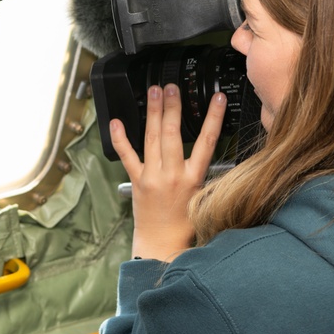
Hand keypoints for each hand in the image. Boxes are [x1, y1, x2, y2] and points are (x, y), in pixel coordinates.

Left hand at [110, 83, 226, 261]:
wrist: (162, 245)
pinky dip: (120, 138)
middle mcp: (172, 175)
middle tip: (171, 87)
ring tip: (154, 92)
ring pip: (152, 139)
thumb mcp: (204, 196)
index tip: (218, 99)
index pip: (208, 142)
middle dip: (173, 107)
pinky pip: (127, 156)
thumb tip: (209, 149)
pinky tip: (115, 122)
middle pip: (173, 134)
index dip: (214, 118)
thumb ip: (203, 172)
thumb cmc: (185, 224)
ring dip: (153, 113)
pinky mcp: (137, 181)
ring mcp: (152, 177)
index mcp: (194, 179)